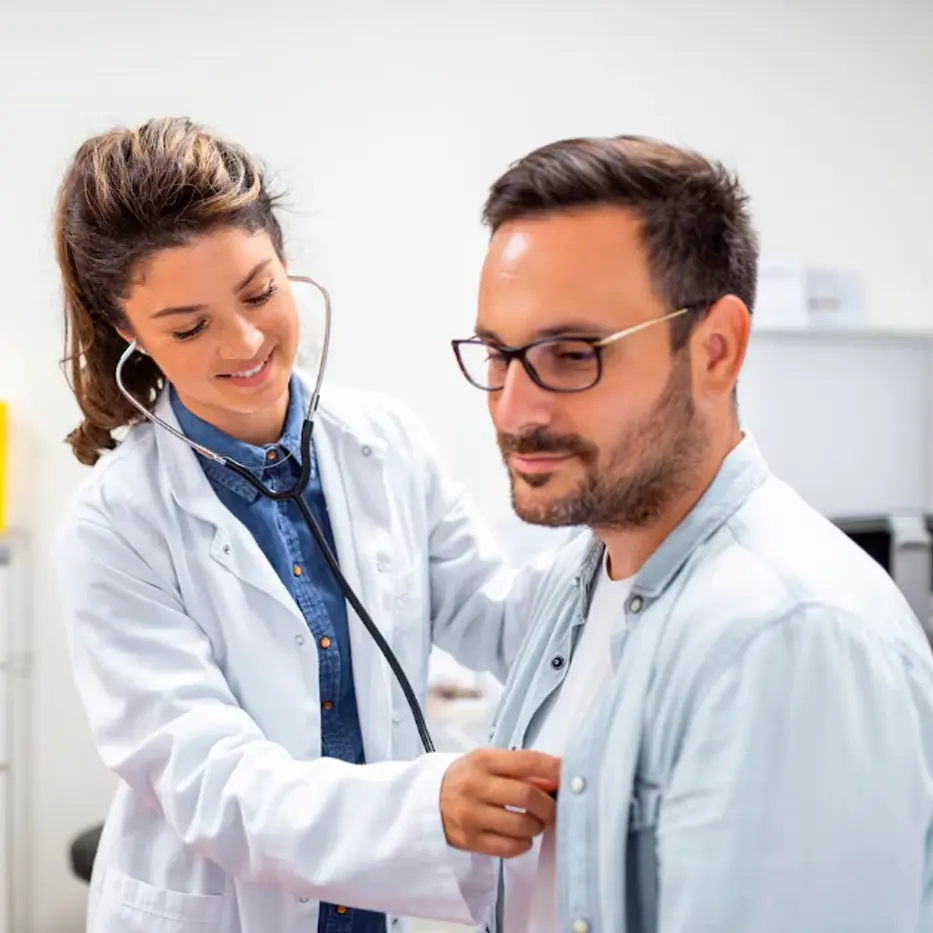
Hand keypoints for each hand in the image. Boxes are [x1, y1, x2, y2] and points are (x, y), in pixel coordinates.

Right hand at [440, 748, 560, 857]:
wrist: (427, 800)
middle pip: (528, 796)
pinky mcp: (470, 841)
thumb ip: (521, 770)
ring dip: (537, 826)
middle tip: (553, 808)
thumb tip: (556, 782)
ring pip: (521, 825)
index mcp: (483, 760)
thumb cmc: (466, 777)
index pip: (527, 761)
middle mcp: (476, 786)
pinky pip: (509, 847)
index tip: (569, 775)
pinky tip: (521, 835)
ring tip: (535, 821)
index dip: (553, 769)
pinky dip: (524, 843)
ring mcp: (471, 815)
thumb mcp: (488, 763)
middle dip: (549, 805)